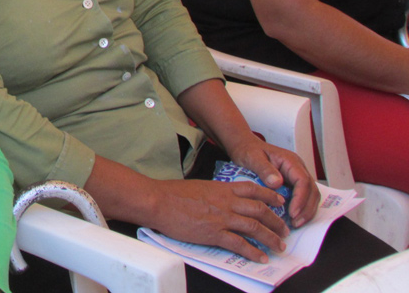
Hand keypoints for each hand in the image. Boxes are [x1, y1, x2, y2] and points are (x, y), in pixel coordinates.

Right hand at [149, 178, 290, 262]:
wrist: (158, 201)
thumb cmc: (172, 193)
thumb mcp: (199, 186)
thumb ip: (215, 193)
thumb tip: (222, 199)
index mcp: (222, 188)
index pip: (253, 189)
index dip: (270, 195)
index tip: (280, 201)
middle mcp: (226, 201)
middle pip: (260, 209)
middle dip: (276, 220)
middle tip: (285, 229)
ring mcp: (221, 217)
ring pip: (255, 227)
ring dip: (271, 238)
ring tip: (279, 246)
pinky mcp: (214, 233)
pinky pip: (239, 244)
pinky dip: (253, 252)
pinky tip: (260, 257)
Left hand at [227, 136, 319, 227]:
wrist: (244, 146)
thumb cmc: (248, 150)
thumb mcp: (253, 157)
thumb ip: (264, 169)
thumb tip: (277, 183)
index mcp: (291, 161)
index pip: (303, 181)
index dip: (301, 199)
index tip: (293, 213)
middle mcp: (298, 169)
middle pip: (312, 191)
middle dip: (306, 209)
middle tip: (296, 223)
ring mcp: (297, 176)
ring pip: (311, 196)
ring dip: (306, 211)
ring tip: (295, 224)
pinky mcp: (293, 184)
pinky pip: (303, 198)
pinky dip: (301, 209)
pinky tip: (292, 219)